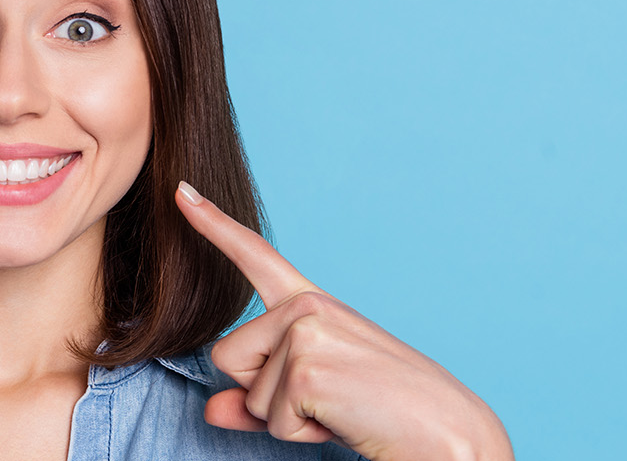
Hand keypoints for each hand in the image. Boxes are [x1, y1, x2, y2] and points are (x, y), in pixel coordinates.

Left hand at [175, 181, 512, 460]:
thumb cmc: (383, 414)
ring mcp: (306, 331)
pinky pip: (270, 419)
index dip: (212, 225)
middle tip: (330, 400)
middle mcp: (307, 306)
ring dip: (289, 419)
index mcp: (312, 304)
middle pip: (229, 358)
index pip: (255, 257)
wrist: (445, 434)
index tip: (181, 191)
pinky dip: (303, 433)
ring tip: (343, 409)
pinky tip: (345, 418)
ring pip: (248, 393)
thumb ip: (257, 402)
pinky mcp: (307, 368)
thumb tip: (212, 409)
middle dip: (267, 396)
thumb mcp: (311, 401)